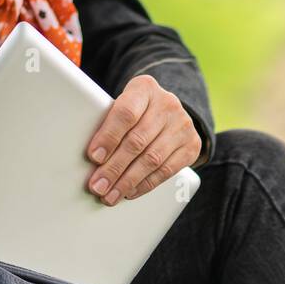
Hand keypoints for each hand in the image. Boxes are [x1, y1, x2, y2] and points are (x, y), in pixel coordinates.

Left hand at [85, 74, 200, 205]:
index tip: (94, 157)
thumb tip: (92, 159)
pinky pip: (166, 171)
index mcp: (145, 88)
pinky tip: (130, 192)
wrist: (169, 112)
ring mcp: (183, 125)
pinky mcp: (192, 145)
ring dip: (128, 181)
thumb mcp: (123, 106)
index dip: (109, 137)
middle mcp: (167, 104)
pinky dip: (145, 184)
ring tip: (111, 195)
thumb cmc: (137, 111)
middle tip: (98, 185)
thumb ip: (110, 124)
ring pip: (152, 160)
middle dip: (114, 167)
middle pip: (137, 141)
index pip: (126, 113)